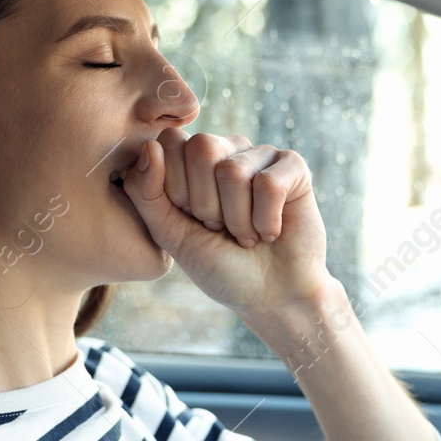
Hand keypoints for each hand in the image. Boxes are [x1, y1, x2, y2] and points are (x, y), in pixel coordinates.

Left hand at [124, 130, 333, 318]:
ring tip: (246, 235)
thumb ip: (146, 193)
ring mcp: (261, 154)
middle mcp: (226, 149)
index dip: (177, 190)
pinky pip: (269, 184)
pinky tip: (271, 232)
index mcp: (192, 160)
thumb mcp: (170, 234)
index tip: (192, 219)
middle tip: (220, 227)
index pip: (169, 143)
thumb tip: (149, 148)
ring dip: (238, 220)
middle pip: (202, 148)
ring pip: (233, 171)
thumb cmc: (219, 266)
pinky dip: (266, 221)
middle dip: (206, 204)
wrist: (270, 297)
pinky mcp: (294, 167)